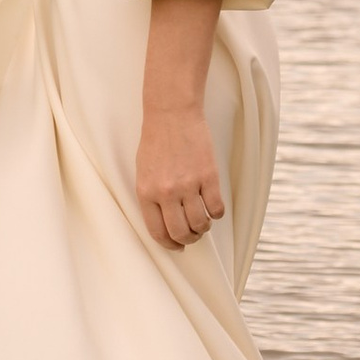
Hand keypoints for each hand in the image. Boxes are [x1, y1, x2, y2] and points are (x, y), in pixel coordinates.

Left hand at [137, 100, 226, 249]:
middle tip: (193, 236)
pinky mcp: (208, 176)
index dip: (170, 245)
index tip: (177, 247)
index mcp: (146, 192)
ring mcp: (188, 185)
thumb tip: (165, 224)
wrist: (171, 113)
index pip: (158, 232)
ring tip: (203, 221)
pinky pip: (216, 208)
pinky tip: (213, 207)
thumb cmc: (156, 141)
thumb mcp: (143, 172)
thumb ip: (151, 198)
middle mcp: (166, 193)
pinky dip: (217, 214)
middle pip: (181, 233)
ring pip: (200, 224)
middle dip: (188, 240)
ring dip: (203, 228)